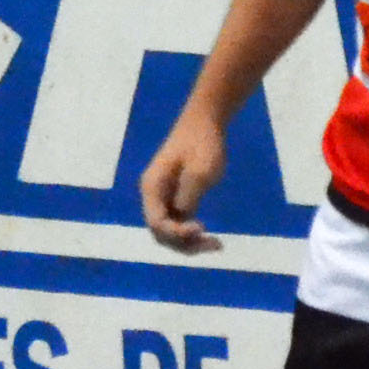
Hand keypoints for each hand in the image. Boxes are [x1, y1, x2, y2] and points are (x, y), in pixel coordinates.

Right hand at [138, 114, 227, 251]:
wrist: (205, 123)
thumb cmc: (202, 143)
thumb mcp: (199, 171)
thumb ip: (188, 196)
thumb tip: (183, 217)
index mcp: (152, 187)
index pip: (156, 222)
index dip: (176, 232)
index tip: (201, 227)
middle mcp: (154, 196)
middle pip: (161, 232)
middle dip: (184, 243)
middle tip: (214, 244)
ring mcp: (165, 199)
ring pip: (170, 232)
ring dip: (190, 243)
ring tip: (216, 245)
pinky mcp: (177, 200)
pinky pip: (179, 225)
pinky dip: (193, 234)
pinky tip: (211, 238)